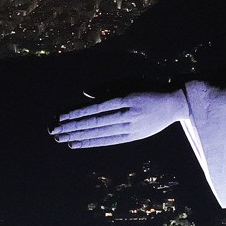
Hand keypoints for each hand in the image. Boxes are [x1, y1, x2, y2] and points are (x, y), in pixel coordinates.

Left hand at [50, 90, 188, 147]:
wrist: (173, 104)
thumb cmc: (146, 89)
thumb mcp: (128, 82)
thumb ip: (106, 88)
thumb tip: (85, 95)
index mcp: (124, 98)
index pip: (95, 108)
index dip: (76, 113)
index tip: (59, 116)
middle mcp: (126, 114)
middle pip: (93, 123)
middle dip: (70, 126)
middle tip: (52, 129)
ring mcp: (129, 127)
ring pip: (98, 133)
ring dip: (77, 135)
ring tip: (59, 137)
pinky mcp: (131, 136)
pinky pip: (107, 140)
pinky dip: (90, 142)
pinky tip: (76, 142)